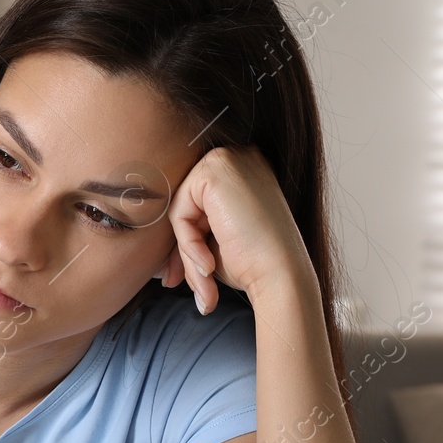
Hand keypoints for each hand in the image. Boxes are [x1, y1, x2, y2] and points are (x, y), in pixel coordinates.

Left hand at [154, 146, 316, 312]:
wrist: (281, 275)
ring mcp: (226, 159)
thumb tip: (160, 256)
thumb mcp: (215, 244)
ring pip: (181, 211)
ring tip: (205, 285)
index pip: (198, 204)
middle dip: (183, 251)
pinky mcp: (215, 170)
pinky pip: (180, 212)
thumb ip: (190, 233)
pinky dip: (188, 244)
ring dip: (187, 254)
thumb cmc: (255, 264)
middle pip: (187, 206)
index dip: (188, 242)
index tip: (184, 277)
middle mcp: (238, 157)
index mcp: (242, 172)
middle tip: (182, 285)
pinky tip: (210, 265)